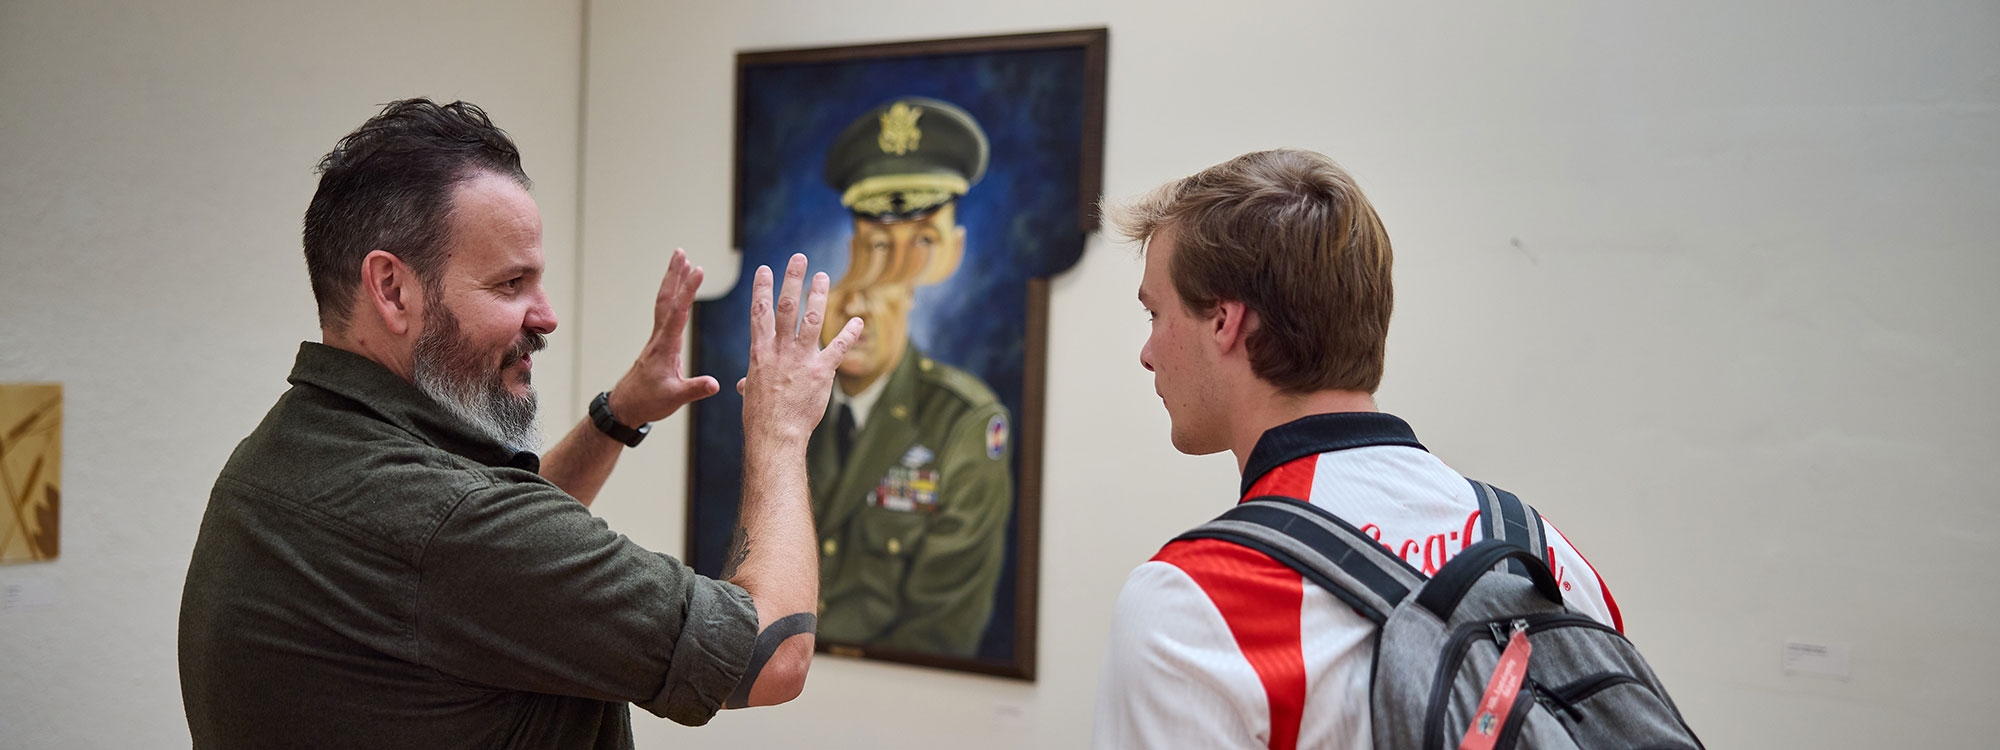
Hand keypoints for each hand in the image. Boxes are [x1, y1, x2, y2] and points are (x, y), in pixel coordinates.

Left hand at [607, 248, 721, 423]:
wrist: (626, 407)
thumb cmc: (648, 402)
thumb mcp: (675, 398)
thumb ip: (695, 389)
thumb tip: (715, 384)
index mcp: (666, 346)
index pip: (678, 312)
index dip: (688, 290)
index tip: (698, 269)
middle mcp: (660, 337)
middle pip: (666, 299)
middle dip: (674, 275)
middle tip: (681, 253)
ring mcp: (657, 339)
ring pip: (664, 303)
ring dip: (672, 281)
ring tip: (681, 262)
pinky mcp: (658, 344)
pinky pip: (665, 313)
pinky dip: (672, 297)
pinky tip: (678, 293)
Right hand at [742, 254, 861, 447]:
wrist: (775, 433)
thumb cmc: (759, 416)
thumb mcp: (750, 393)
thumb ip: (749, 381)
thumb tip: (742, 384)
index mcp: (760, 351)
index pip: (759, 312)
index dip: (762, 288)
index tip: (765, 269)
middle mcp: (780, 349)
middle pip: (786, 306)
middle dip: (792, 279)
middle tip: (799, 258)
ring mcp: (802, 358)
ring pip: (811, 318)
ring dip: (818, 295)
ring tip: (823, 276)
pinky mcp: (821, 371)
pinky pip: (838, 347)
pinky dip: (850, 332)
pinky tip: (859, 320)